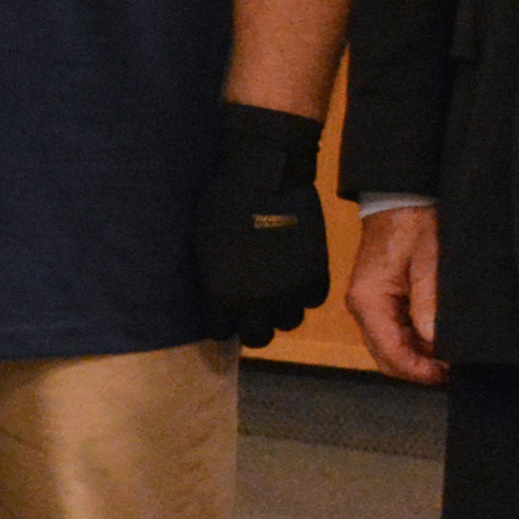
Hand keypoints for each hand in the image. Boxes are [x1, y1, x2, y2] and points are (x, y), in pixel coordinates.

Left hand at [191, 102, 334, 347]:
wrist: (263, 179)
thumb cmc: (221, 207)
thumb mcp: (203, 250)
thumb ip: (213, 282)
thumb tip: (221, 301)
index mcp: (220, 296)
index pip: (221, 331)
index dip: (225, 320)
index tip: (228, 310)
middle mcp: (255, 304)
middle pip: (258, 338)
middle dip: (255, 325)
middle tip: (256, 307)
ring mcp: (288, 293)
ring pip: (289, 322)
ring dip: (283, 309)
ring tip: (279, 288)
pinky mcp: (316, 277)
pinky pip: (313, 301)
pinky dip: (306, 291)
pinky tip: (298, 274)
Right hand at [347, 203, 445, 383]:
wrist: (400, 196)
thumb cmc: (415, 225)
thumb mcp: (429, 263)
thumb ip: (430, 305)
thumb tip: (436, 345)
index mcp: (369, 302)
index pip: (390, 354)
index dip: (420, 371)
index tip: (450, 373)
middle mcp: (362, 308)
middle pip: (385, 358)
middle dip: (418, 370)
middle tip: (453, 371)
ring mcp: (367, 304)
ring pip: (388, 348)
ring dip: (417, 357)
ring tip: (449, 357)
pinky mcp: (377, 298)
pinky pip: (392, 332)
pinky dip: (413, 342)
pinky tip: (436, 340)